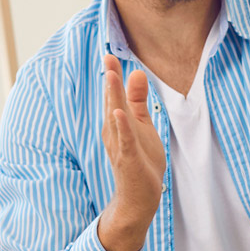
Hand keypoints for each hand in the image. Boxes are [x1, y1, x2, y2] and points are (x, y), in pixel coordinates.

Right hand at [97, 53, 163, 250]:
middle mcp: (114, 132)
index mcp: (117, 123)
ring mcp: (120, 146)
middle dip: (110, 81)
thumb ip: (137, 100)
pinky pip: (125, 142)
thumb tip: (136, 72)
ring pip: (116, 119)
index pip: (113, 95)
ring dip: (113, 98)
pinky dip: (122, 128)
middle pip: (111, 102)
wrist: (139, 198)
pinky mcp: (128, 160)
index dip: (112, 75)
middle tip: (107, 57)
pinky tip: (119, 113)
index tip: (110, 52)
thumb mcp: (141, 125)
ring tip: (112, 76)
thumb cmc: (140, 160)